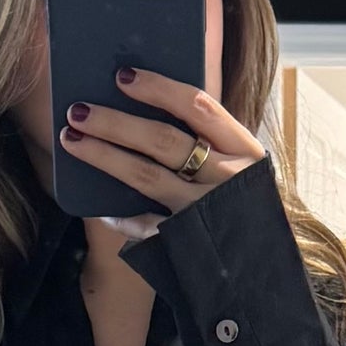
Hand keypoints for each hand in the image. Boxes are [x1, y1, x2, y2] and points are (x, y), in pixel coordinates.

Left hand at [60, 70, 266, 240]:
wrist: (271, 269)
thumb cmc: (252, 208)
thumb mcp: (247, 167)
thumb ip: (214, 138)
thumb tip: (159, 103)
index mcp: (242, 149)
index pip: (196, 106)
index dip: (157, 88)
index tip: (122, 76)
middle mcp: (225, 177)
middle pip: (162, 140)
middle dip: (115, 122)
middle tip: (78, 110)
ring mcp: (204, 212)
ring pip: (146, 177)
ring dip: (105, 156)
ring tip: (73, 141)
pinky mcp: (189, 244)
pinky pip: (146, 226)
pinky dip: (121, 217)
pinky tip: (100, 208)